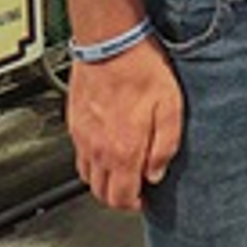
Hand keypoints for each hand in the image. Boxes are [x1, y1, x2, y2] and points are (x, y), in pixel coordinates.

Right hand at [68, 37, 183, 210]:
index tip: (144, 198)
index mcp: (123, 150)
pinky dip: (91, 160)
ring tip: (121, 169)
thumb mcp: (171, 106)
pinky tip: (105, 147)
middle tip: (134, 187)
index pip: (122, 198)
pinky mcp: (74, 122)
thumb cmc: (141, 68)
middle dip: (118, 196)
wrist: (110, 42)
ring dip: (103, 180)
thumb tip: (157, 171)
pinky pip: (79, 153)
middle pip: (101, 193)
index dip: (134, 204)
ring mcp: (83, 136)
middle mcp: (98, 149)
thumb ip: (165, 145)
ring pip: (87, 176)